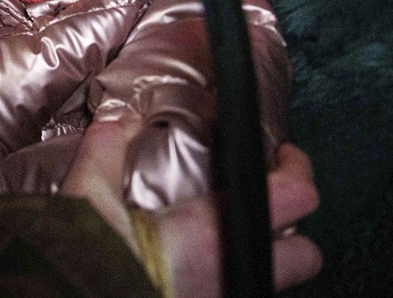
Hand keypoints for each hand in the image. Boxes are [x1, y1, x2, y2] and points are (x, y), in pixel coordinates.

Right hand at [62, 119, 321, 295]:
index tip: (282, 153)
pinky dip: (233, 273)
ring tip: (230, 231)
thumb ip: (108, 144)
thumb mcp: (88, 191)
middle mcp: (232, 274)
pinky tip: (203, 262)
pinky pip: (241, 291)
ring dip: (262, 253)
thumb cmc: (86, 260)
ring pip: (274, 278)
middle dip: (293, 226)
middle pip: (306, 253)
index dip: (297, 168)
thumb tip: (122, 112)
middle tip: (263, 198)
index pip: (296, 197)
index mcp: (212, 234)